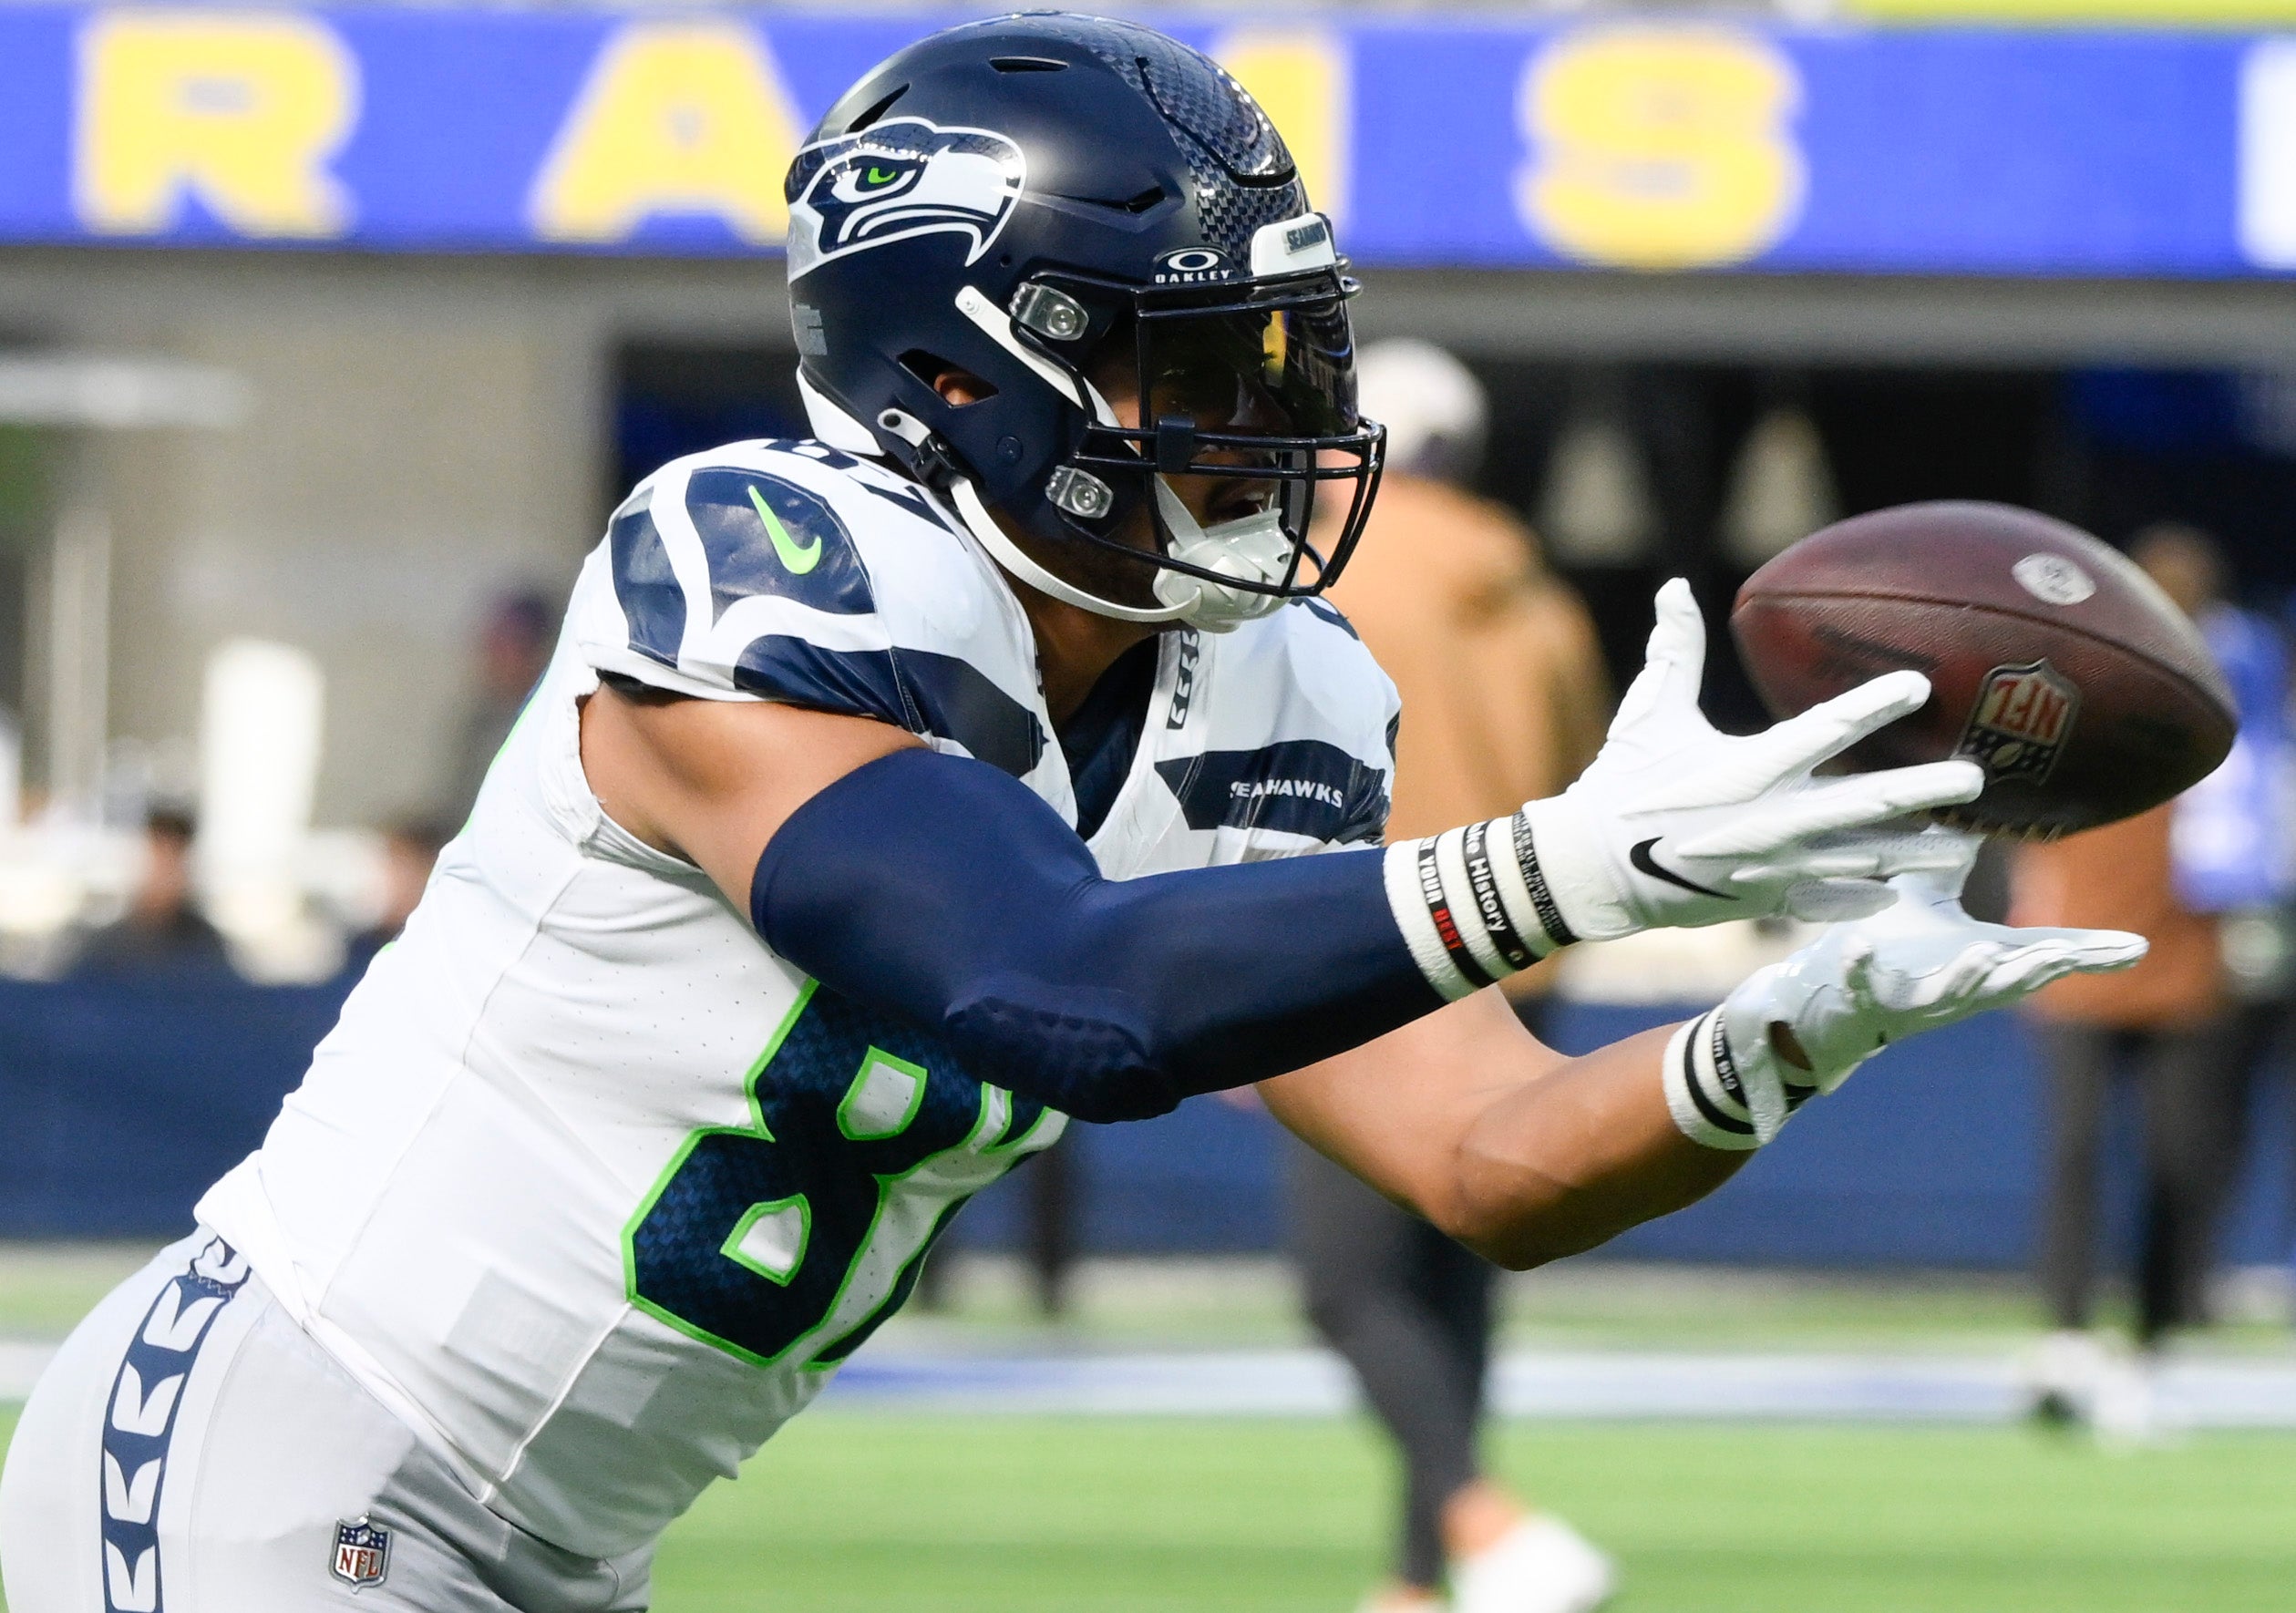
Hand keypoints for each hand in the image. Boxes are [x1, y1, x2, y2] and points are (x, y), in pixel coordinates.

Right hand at [1523, 579, 1984, 942]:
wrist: (1591, 870)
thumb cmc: (1621, 785)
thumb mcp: (1647, 714)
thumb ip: (1672, 651)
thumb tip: (1674, 587)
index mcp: (1746, 767)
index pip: (1825, 730)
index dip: (1876, 705)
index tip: (1922, 684)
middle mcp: (1770, 819)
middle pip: (1866, 804)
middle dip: (1925, 792)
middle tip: (1976, 778)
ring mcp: (1772, 866)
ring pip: (1862, 860)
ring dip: (1917, 855)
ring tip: (1966, 849)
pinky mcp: (1764, 901)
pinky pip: (1829, 901)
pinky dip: (1865, 897)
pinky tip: (1900, 890)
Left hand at [1669, 832, 2147, 1148]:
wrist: (1816, 998)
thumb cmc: (1880, 946)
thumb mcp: (1923, 898)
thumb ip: (1954, 861)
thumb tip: (1983, 815)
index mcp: (1974, 959)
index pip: (2042, 956)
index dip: (2090, 954)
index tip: (2137, 948)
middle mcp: (1951, 987)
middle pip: (2008, 982)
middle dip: (2039, 969)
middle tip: (2067, 954)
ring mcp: (1906, 1000)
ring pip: (1947, 997)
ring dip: (1968, 978)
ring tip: (1987, 955)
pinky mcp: (1860, 1002)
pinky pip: (1860, 985)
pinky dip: (1860, 967)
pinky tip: (1856, 946)